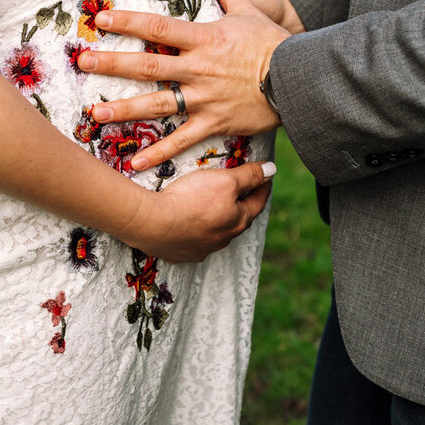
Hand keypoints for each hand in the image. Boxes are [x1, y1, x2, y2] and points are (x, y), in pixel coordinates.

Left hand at [78, 0, 289, 168]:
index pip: (159, 29)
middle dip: (113, 65)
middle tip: (83, 63)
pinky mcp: (215, 123)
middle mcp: (199, 69)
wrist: (300, 81)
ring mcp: (205, 98)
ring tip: (95, 115)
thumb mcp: (251, 10)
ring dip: (125, 110)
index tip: (101, 19)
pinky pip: (182, 140)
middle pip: (148, 67)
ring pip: (158, 105)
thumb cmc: (274, 44)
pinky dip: (158, 152)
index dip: (128, 22)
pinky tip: (134, 161)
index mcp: (205, 40)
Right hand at [121, 161, 275, 262]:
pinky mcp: (181, 254)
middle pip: (239, 219)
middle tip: (243, 193)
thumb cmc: (191, 198)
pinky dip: (197, 231)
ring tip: (216, 208)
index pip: (258, 202)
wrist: (152, 222)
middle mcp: (223, 239)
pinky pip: (194, 241)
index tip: (265, 177)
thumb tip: (272, 170)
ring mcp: (201, 249)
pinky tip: (190, 225)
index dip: (262, 186)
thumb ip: (250, 176)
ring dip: (219, 220)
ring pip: (217, 232)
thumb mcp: (225, 180)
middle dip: (242, 205)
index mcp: (238, 221)